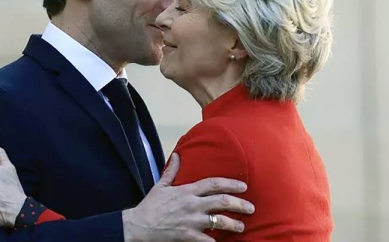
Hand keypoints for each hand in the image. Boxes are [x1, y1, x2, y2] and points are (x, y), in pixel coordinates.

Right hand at [122, 153, 254, 241]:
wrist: (138, 226)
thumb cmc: (150, 206)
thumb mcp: (160, 186)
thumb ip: (172, 171)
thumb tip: (177, 155)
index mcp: (186, 191)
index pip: (213, 184)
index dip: (231, 184)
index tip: (243, 186)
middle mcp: (192, 205)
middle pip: (222, 201)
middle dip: (239, 204)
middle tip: (250, 208)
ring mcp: (191, 221)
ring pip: (219, 221)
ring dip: (234, 223)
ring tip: (241, 226)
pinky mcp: (188, 236)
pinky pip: (208, 240)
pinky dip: (217, 241)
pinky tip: (223, 241)